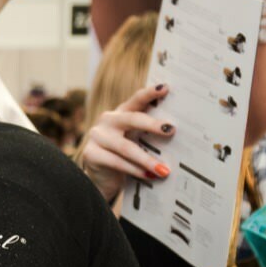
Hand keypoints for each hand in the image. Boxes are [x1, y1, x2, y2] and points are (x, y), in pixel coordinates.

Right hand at [80, 83, 175, 202]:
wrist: (101, 178)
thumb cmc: (125, 156)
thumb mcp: (136, 141)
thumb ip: (148, 135)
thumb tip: (175, 137)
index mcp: (121, 113)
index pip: (136, 100)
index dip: (150, 93)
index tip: (165, 88)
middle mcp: (108, 120)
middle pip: (131, 119)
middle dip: (152, 124)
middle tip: (171, 130)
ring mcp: (98, 136)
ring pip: (126, 147)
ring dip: (147, 160)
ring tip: (164, 170)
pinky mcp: (91, 154)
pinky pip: (117, 162)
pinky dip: (135, 170)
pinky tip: (148, 176)